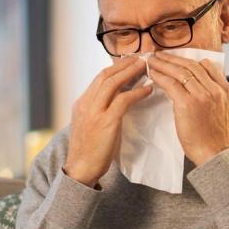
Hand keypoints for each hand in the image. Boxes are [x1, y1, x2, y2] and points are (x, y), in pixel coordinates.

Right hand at [63, 56, 151, 185]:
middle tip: (140, 58)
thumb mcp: (89, 125)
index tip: (130, 62)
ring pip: (112, 83)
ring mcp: (94, 112)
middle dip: (124, 64)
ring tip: (145, 67)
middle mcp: (86, 104)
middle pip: (105, 75)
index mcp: (81, 103)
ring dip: (130, 72)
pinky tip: (148, 89)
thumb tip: (117, 101)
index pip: (99, 78)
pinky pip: (123, 100)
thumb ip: (99, 111)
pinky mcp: (106, 122)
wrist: (80, 169)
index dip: (116, 68)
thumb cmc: (89, 151)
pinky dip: (137, 92)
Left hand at [148, 50, 228, 166]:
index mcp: (225, 89)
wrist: (214, 153)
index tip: (176, 58)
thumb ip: (216, 92)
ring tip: (152, 61)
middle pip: (192, 66)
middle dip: (173, 58)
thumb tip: (202, 80)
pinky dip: (160, 76)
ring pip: (180, 72)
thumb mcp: (224, 109)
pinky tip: (152, 74)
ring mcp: (202, 95)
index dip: (188, 60)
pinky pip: (171, 84)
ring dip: (164, 64)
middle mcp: (216, 89)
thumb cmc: (214, 136)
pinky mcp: (188, 103)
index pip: (206, 66)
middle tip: (159, 54)